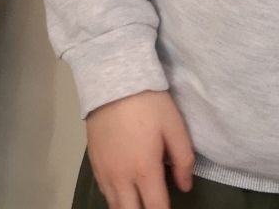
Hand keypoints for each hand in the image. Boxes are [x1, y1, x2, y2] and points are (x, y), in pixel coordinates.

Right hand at [85, 90, 195, 208]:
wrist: (113, 82)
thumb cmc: (149, 103)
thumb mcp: (175, 127)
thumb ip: (183, 160)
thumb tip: (185, 187)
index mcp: (144, 170)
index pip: (156, 208)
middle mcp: (121, 178)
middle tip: (155, 203)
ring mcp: (104, 172)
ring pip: (115, 206)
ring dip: (129, 208)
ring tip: (141, 201)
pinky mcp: (93, 164)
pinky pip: (104, 193)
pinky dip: (116, 198)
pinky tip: (125, 191)